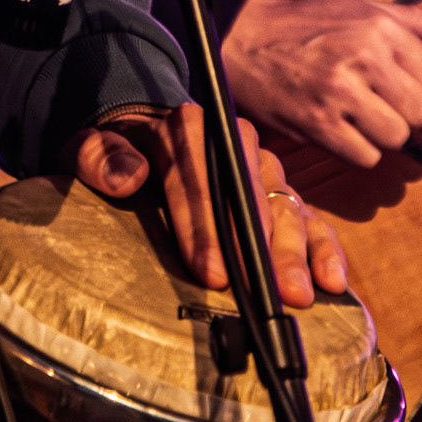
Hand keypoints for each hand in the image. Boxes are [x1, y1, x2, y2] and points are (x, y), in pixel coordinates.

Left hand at [75, 105, 348, 307]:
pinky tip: (331, 279)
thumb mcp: (90, 144)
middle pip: (251, 194)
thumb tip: (129, 177)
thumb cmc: (115, 147)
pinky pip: (309, 215)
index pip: (199, 178)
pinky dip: (323, 247)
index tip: (211, 273)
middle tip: (266, 290)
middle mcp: (232, 142)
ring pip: (285, 206)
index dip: (206, 228)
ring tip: (298, 294)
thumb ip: (100, 156)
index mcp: (186, 128)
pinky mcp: (277, 192)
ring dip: (294, 252)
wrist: (140, 132)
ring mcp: (260, 168)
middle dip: (260, 246)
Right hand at [221, 0, 421, 168]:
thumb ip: (413, 21)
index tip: (394, 83)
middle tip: (377, 104)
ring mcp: (340, 93)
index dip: (417, 86)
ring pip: (395, 138)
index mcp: (378, 28)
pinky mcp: (318, 124)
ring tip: (358, 117)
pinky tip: (340, 130)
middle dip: (403, 114)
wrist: (241, 40)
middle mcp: (363, 58)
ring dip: (380, 135)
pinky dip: (357, 150)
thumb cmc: (304, 24)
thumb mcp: (359, 8)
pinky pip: (365, 157)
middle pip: (419, 112)